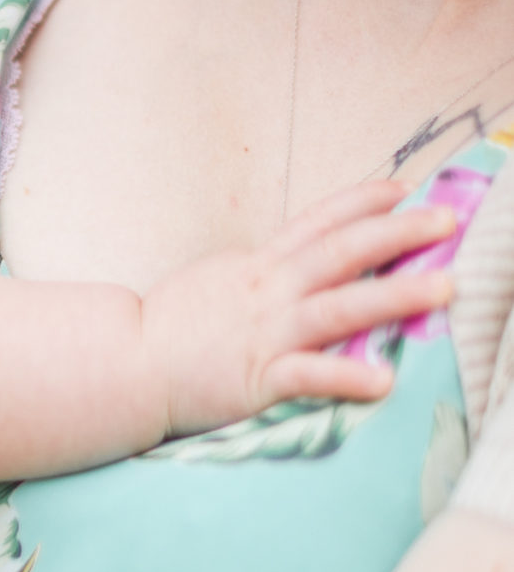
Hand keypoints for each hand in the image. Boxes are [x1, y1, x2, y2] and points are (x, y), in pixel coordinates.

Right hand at [145, 178, 457, 433]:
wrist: (125, 362)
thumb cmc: (173, 328)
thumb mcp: (218, 281)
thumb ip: (261, 274)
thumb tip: (296, 264)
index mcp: (258, 266)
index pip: (318, 223)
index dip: (362, 202)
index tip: (402, 189)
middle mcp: (267, 292)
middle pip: (341, 252)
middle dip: (398, 234)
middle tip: (446, 220)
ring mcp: (263, 333)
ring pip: (338, 307)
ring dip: (394, 296)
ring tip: (444, 289)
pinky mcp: (256, 378)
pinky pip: (308, 375)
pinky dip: (346, 376)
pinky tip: (383, 382)